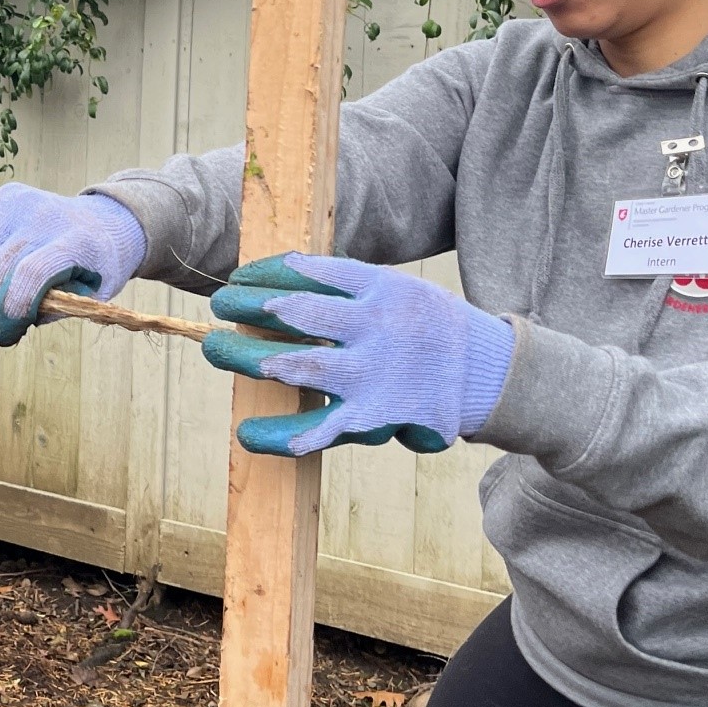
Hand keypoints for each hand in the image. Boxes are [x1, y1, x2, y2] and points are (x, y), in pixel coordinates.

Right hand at [0, 183, 145, 347]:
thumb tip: (9, 319)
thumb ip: (51, 310)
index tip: (5, 335)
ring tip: (13, 268)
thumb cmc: (93, 269)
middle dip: (4, 295)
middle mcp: (46, 214)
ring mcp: (20, 199)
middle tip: (24, 294)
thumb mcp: (89, 298)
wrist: (101, 224)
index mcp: (77, 241)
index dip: (13, 310)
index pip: (31, 274)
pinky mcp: (1, 193)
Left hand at [202, 253, 515, 457]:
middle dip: (248, 308)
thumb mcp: (401, 288)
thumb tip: (282, 274)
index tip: (238, 277)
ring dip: (247, 357)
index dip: (266, 274)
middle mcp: (376, 328)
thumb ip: (349, 285)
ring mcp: (372, 375)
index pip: (311, 272)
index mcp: (381, 288)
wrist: (491, 376)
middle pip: (297, 314)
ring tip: (216, 348)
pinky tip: (247, 432)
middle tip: (218, 306)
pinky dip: (278, 434)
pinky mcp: (373, 418)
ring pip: (297, 366)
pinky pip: (318, 429)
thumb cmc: (432, 327)